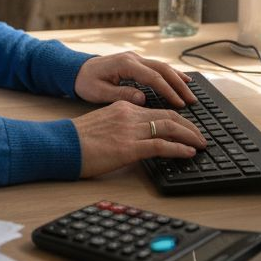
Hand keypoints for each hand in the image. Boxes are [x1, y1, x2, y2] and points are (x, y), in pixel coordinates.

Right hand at [71, 101, 205, 177]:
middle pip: (168, 116)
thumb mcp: (100, 125)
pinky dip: (179, 148)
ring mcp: (130, 131)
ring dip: (190, 136)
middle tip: (201, 136)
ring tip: (201, 144)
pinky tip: (189, 152)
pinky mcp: (129, 148)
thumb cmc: (74, 140)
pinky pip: (161, 146)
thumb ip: (119, 126)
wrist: (60, 145)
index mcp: (122, 108)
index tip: (186, 126)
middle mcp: (129, 115)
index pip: (156, 110)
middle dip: (189, 126)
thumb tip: (133, 137)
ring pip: (169, 127)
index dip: (176, 118)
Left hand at [74, 51, 196, 107]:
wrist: (75, 70)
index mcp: (124, 65)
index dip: (168, 90)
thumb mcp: (99, 92)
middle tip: (191, 100)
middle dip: (179, 85)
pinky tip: (181, 81)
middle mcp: (133, 58)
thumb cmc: (85, 82)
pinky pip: (157, 67)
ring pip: (162, 66)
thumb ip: (121, 94)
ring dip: (178, 79)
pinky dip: (170, 74)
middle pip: (162, 69)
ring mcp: (135, 58)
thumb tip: (142, 99)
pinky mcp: (135, 62)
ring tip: (191, 93)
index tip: (179, 103)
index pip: (153, 77)